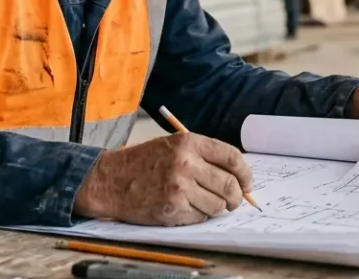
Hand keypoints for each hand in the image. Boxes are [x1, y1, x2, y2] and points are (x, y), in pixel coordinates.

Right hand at [74, 132, 253, 226]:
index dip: (245, 173)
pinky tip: (186, 207)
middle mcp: (186, 163)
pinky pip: (199, 216)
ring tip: (205, 203)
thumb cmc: (143, 162)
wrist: (111, 179)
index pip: (232, 157)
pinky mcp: (172, 207)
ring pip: (217, 204)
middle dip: (237, 197)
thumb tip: (237, 177)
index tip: (248, 184)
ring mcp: (179, 186)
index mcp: (189, 142)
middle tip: (235, 201)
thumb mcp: (174, 146)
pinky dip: (199, 215)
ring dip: (217, 208)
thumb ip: (204, 157)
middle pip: (229, 185)